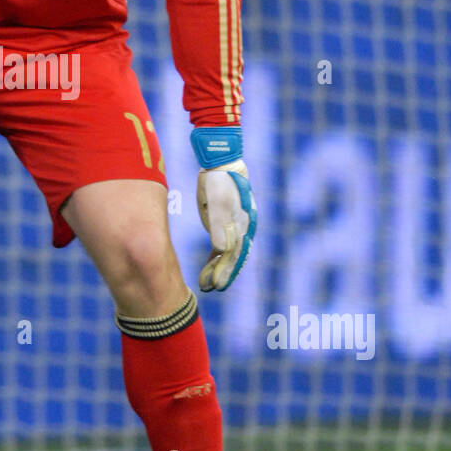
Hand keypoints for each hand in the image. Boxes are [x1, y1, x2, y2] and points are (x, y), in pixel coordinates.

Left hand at [190, 128, 256, 291]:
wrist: (222, 161)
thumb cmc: (219, 181)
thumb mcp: (218, 201)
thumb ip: (220, 225)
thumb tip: (221, 250)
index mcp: (243, 225)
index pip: (235, 254)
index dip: (226, 272)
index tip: (216, 287)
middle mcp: (242, 227)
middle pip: (233, 256)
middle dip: (222, 274)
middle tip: (209, 289)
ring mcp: (235, 224)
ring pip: (228, 252)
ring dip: (218, 267)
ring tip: (207, 284)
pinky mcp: (225, 220)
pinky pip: (222, 242)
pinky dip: (216, 255)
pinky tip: (209, 265)